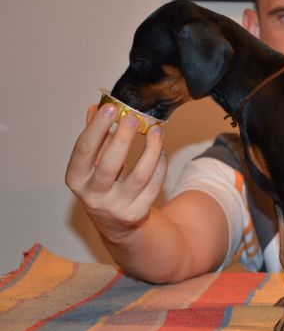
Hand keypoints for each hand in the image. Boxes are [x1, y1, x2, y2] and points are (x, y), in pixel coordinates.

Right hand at [65, 103, 166, 240]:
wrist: (114, 223)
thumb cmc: (102, 184)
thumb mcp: (92, 163)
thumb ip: (95, 137)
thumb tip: (97, 107)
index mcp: (76, 179)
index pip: (83, 150)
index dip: (97, 128)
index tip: (110, 108)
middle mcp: (93, 196)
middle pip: (110, 164)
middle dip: (124, 138)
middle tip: (134, 118)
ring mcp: (117, 207)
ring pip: (139, 176)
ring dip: (151, 150)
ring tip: (157, 131)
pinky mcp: (137, 213)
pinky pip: (154, 185)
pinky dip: (160, 165)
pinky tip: (162, 150)